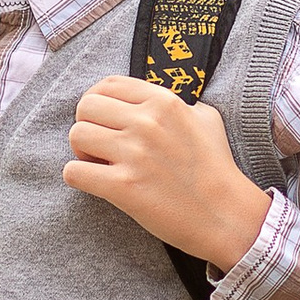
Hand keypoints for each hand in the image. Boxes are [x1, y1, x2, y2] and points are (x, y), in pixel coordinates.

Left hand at [65, 77, 271, 269]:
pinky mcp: (123, 187)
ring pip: (77, 136)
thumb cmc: (216, 168)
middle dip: (87, 125)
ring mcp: (134, 154)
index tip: (104, 120)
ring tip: (99, 165)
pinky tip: (96, 183)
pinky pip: (73, 172)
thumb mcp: (205, 119)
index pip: (108, 84)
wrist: (225, 214)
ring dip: (81, 152)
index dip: (98, 102)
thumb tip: (151, 101)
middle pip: (86, 107)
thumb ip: (176, 103)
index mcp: (164, 101)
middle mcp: (147, 122)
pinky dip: (78, 177)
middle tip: (100, 146)